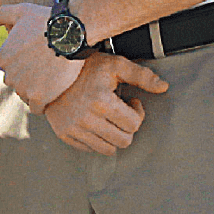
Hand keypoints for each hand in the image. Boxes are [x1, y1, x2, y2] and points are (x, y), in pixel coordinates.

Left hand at [0, 3, 80, 113]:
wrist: (69, 34)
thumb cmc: (45, 20)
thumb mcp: (20, 11)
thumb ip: (1, 14)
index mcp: (2, 58)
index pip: (6, 66)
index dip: (19, 62)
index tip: (31, 57)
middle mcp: (9, 75)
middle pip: (15, 81)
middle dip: (25, 77)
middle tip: (43, 68)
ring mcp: (23, 88)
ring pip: (25, 95)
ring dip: (34, 90)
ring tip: (49, 80)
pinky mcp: (39, 98)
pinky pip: (36, 108)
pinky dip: (42, 104)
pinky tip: (52, 95)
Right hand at [42, 53, 167, 154]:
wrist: (49, 69)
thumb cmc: (85, 66)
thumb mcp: (115, 64)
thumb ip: (142, 76)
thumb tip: (164, 87)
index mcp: (101, 100)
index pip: (134, 125)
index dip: (137, 112)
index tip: (131, 102)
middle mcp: (86, 117)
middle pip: (123, 141)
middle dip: (127, 127)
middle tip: (121, 112)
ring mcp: (73, 127)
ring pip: (108, 149)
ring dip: (113, 135)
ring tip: (108, 117)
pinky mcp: (64, 133)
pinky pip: (90, 149)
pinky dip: (96, 139)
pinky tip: (94, 122)